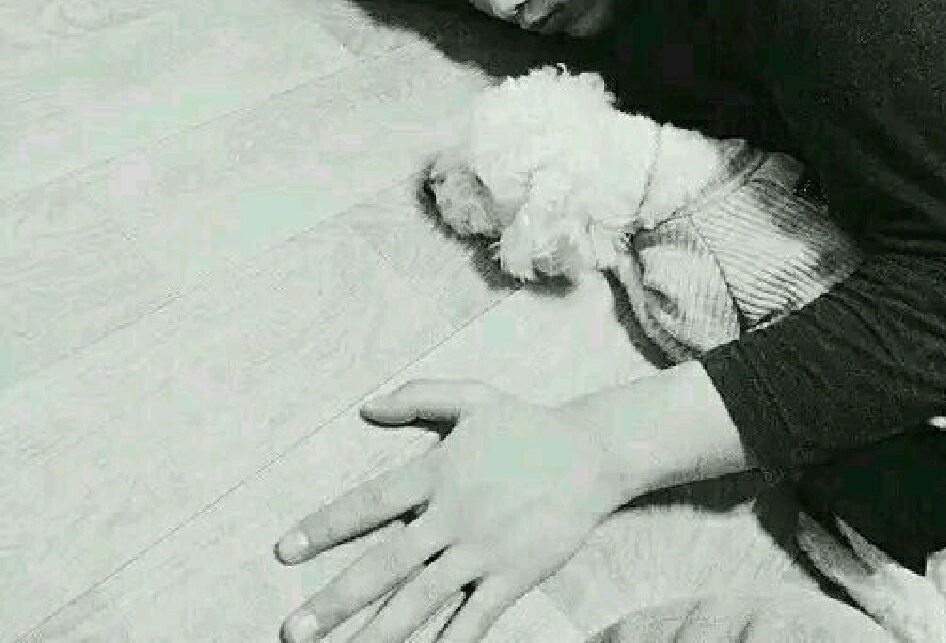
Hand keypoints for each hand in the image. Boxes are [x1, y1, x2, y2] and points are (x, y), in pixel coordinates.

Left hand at [275, 379, 625, 642]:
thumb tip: (366, 407)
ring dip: (375, 635)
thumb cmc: (525, 425)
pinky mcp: (512, 578)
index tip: (284, 551)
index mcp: (438, 472)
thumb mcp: (472, 397)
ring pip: (419, 603)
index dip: (325, 526)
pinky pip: (473, 622)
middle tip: (291, 630)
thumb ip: (418, 396)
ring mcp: (482, 552)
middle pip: (384, 565)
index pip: (370, 502)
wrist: (591, 454)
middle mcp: (453, 517)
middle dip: (335, 601)